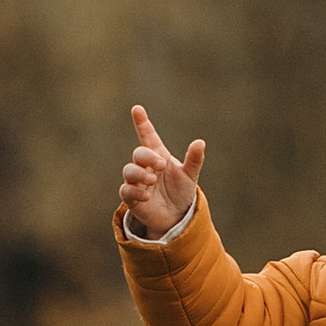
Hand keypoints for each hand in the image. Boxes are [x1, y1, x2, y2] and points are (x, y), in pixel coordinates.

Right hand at [119, 104, 202, 239]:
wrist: (176, 217)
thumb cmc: (181, 192)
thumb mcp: (190, 175)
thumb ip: (194, 159)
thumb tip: (200, 142)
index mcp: (158, 155)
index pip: (148, 136)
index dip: (142, 122)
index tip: (137, 109)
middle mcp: (145, 166)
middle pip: (138, 153)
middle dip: (147, 157)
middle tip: (161, 165)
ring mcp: (137, 181)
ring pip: (129, 170)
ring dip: (140, 174)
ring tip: (152, 180)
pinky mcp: (132, 197)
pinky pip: (126, 190)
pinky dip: (136, 191)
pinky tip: (147, 196)